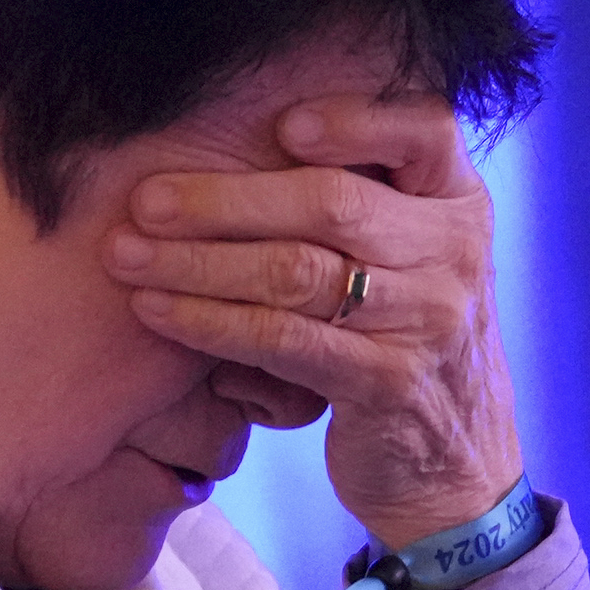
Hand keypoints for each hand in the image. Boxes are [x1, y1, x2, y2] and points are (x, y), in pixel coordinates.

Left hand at [107, 90, 525, 550]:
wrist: (456, 468)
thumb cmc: (405, 343)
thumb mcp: (413, 262)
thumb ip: (362, 203)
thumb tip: (239, 141)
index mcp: (461, 206)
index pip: (426, 130)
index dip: (353, 120)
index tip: (280, 124)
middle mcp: (455, 255)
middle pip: (333, 202)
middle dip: (225, 199)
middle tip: (145, 200)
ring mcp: (426, 321)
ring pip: (296, 272)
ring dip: (198, 262)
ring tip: (128, 255)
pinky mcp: (386, 384)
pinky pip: (281, 340)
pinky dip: (209, 322)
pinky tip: (158, 311)